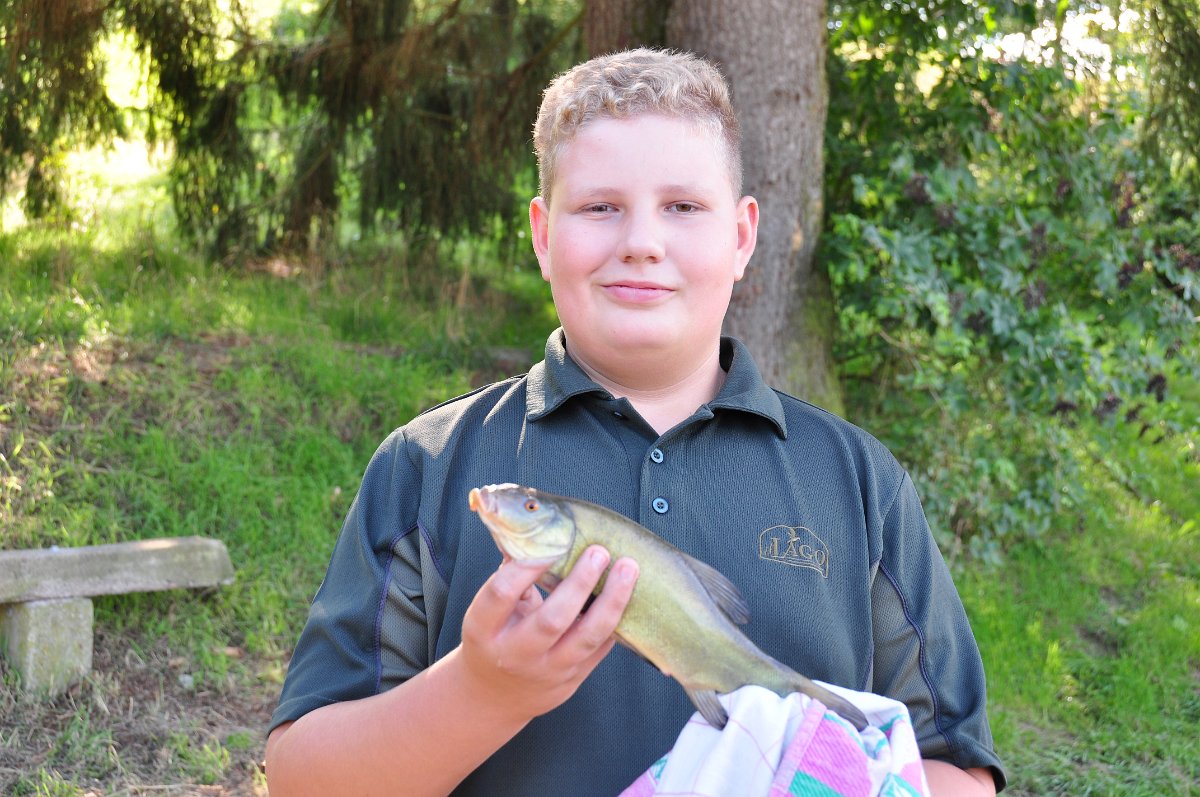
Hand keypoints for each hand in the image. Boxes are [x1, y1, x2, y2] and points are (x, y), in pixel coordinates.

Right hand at [459, 545, 638, 720]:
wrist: (494, 697)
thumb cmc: (493, 639)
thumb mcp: (487, 613)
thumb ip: (510, 580)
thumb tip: (536, 535)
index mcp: (484, 630)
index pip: (502, 594)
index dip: (526, 567)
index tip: (552, 544)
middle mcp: (516, 653)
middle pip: (552, 619)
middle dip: (580, 583)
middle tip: (599, 552)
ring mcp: (547, 670)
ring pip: (586, 637)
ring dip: (612, 601)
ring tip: (628, 569)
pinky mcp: (573, 678)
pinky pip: (601, 648)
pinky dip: (617, 620)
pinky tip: (630, 595)